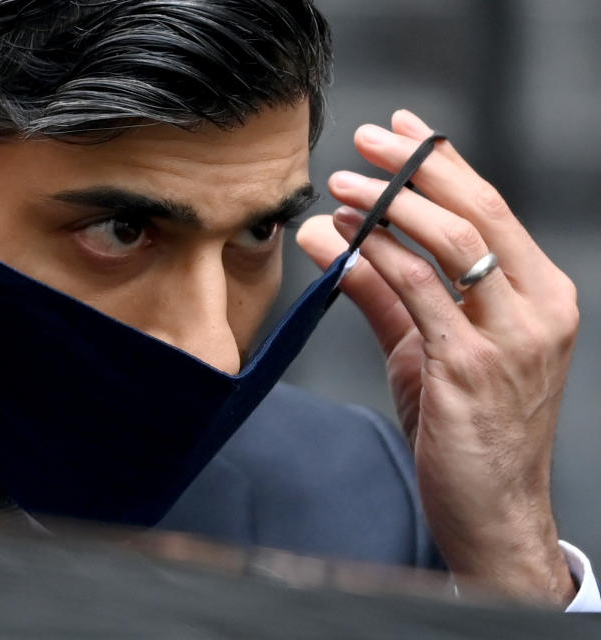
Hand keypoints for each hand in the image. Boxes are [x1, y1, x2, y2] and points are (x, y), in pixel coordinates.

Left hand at [297, 110, 578, 605]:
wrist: (494, 509)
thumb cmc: (469, 428)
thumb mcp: (430, 348)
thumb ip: (388, 292)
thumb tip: (337, 236)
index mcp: (541, 296)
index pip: (491, 208)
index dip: (443, 162)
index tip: (401, 130)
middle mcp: (537, 308)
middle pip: (476, 212)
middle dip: (414, 168)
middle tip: (365, 143)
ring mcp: (509, 338)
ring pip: (449, 243)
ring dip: (386, 206)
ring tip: (340, 188)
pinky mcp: (469, 367)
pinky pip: (415, 292)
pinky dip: (372, 257)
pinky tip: (338, 241)